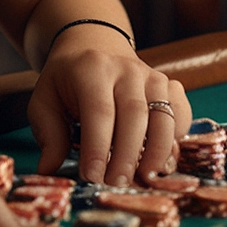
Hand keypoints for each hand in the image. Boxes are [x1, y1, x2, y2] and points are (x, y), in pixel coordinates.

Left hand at [28, 28, 190, 186]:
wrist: (93, 44)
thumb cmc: (67, 80)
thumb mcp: (45, 100)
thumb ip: (49, 135)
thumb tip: (48, 171)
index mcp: (92, 69)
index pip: (99, 111)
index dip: (98, 147)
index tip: (92, 176)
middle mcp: (126, 69)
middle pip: (134, 115)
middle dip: (127, 155)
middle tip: (115, 182)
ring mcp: (152, 76)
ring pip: (163, 116)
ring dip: (156, 152)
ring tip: (144, 178)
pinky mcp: (170, 86)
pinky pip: (181, 113)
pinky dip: (177, 139)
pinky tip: (163, 160)